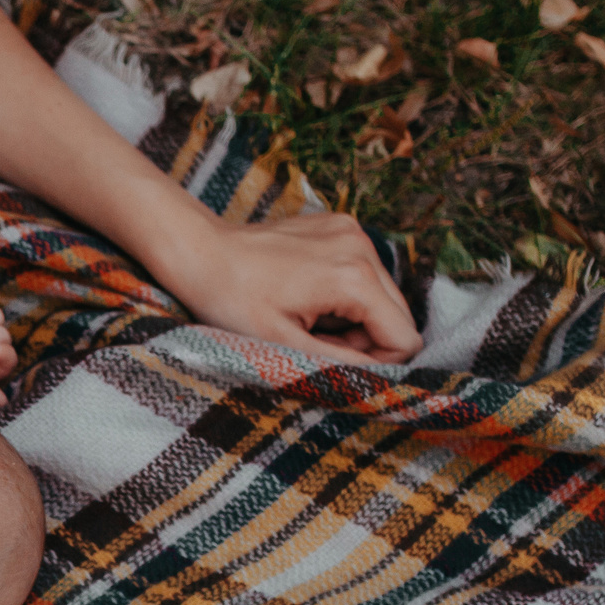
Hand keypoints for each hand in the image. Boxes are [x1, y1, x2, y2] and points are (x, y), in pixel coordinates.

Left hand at [160, 214, 420, 365]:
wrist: (199, 251)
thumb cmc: (231, 300)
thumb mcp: (283, 345)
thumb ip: (340, 363)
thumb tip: (382, 378)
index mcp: (354, 277)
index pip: (404, 337)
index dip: (376, 362)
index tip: (330, 359)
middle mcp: (362, 246)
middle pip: (399, 316)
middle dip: (364, 339)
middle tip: (312, 339)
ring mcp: (351, 231)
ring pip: (383, 296)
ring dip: (353, 318)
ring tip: (305, 317)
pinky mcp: (340, 226)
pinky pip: (363, 272)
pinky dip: (343, 292)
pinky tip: (304, 294)